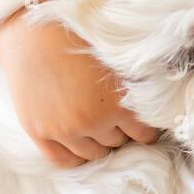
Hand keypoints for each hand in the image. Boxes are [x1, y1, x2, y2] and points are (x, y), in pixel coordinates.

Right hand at [0, 7, 160, 168]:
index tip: (140, 121)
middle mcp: (93, 120)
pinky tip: (79, 142)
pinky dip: (76, 156)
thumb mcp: (116, 59)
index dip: (144, 127)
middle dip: (120, 131)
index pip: (144, 134)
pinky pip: (65, 161)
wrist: (32, 32)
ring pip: (95, 154)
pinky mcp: (40, 132)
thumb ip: (136, 85)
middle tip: (113, 116)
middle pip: (119, 143)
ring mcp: (64, 129)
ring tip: (96, 124)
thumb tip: (161, 104)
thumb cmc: (79, 38)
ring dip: (99, 143)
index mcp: (118, 101)